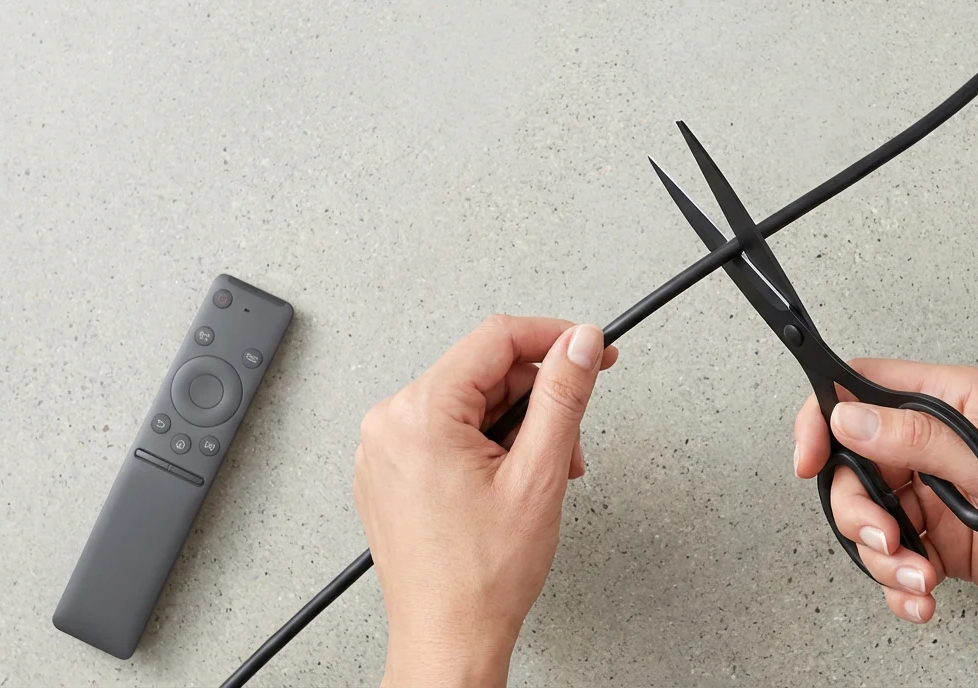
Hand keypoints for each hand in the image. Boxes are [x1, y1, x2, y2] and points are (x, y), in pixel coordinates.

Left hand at [354, 316, 617, 686]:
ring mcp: (386, 449)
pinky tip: (511, 483)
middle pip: (484, 373)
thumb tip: (580, 344)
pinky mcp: (392, 472)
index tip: (591, 349)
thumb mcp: (538, 475)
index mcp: (419, 415)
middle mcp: (391, 424)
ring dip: (519, 429)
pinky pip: (448, 432)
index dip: (554, 338)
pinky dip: (489, 447)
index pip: (496, 338)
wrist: (448, 640)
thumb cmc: (481, 579)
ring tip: (541, 475)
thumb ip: (563, 396)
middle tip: (571, 443)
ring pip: (471, 404)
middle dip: (539, 401)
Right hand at [793, 359, 977, 685]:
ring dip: (883, 558)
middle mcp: (933, 444)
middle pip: (852, 466)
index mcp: (948, 402)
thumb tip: (850, 418)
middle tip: (886, 540)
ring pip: (868, 519)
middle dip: (858, 512)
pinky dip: (899, 585)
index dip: (823, 419)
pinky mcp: (937, 541)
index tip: (809, 458)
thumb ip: (918, 439)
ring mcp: (932, 494)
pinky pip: (892, 559)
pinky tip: (923, 599)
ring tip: (919, 579)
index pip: (858, 390)